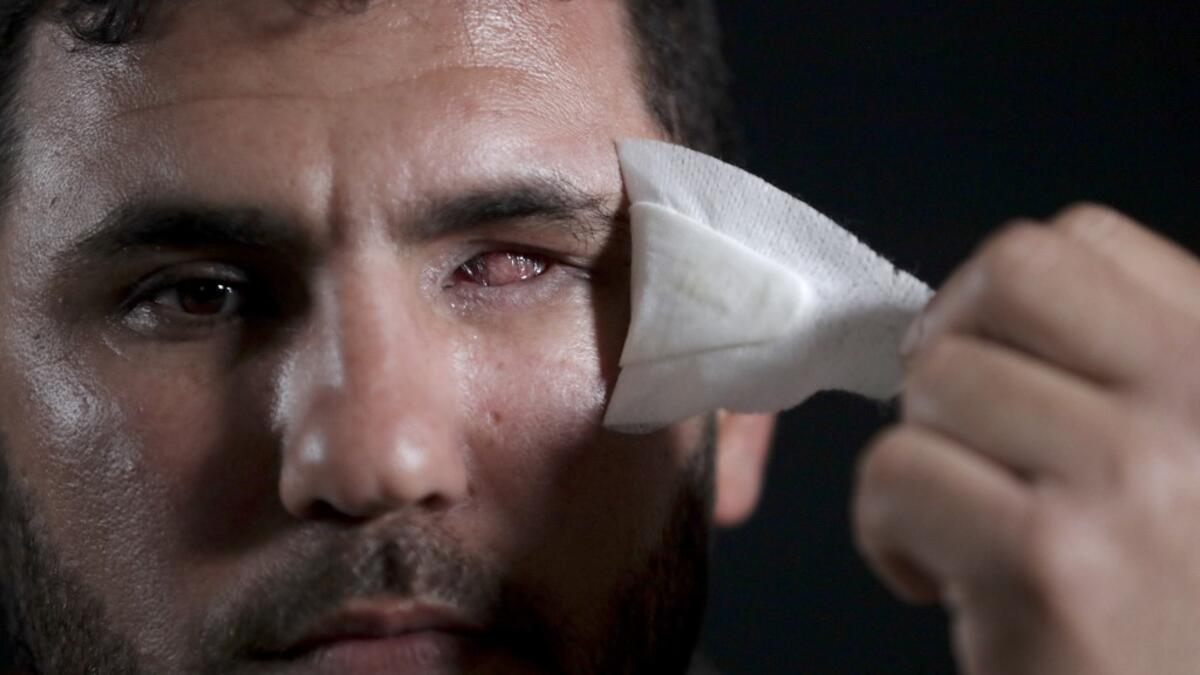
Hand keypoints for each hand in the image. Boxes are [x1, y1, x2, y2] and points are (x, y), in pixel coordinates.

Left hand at [853, 204, 1199, 674]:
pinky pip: (897, 470)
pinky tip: (937, 578)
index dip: (1000, 297)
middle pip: (1011, 272)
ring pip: (938, 375)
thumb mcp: (1186, 462)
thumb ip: (1123, 372)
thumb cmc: (1159, 615)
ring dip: (921, 451)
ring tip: (964, 522)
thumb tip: (985, 300)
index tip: (990, 361)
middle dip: (952, 341)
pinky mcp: (1049, 560)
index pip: (1087, 240)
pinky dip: (885, 529)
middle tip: (953, 423)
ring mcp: (1134, 480)